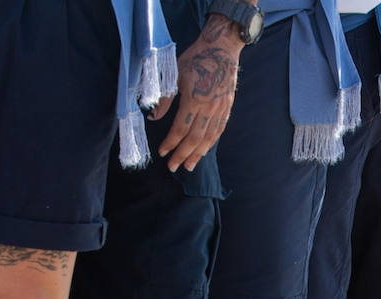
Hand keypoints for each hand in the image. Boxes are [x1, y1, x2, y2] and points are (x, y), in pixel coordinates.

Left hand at [152, 15, 242, 172]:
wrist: (221, 49)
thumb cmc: (195, 59)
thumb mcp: (174, 75)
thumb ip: (164, 99)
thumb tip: (152, 117)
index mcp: (194, 99)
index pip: (180, 128)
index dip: (171, 143)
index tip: (162, 153)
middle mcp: (209, 107)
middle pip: (195, 138)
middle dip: (183, 154)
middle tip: (173, 167)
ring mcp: (220, 109)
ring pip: (209, 138)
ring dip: (198, 154)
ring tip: (189, 166)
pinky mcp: (227, 108)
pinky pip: (219, 130)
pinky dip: (210, 143)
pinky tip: (203, 151)